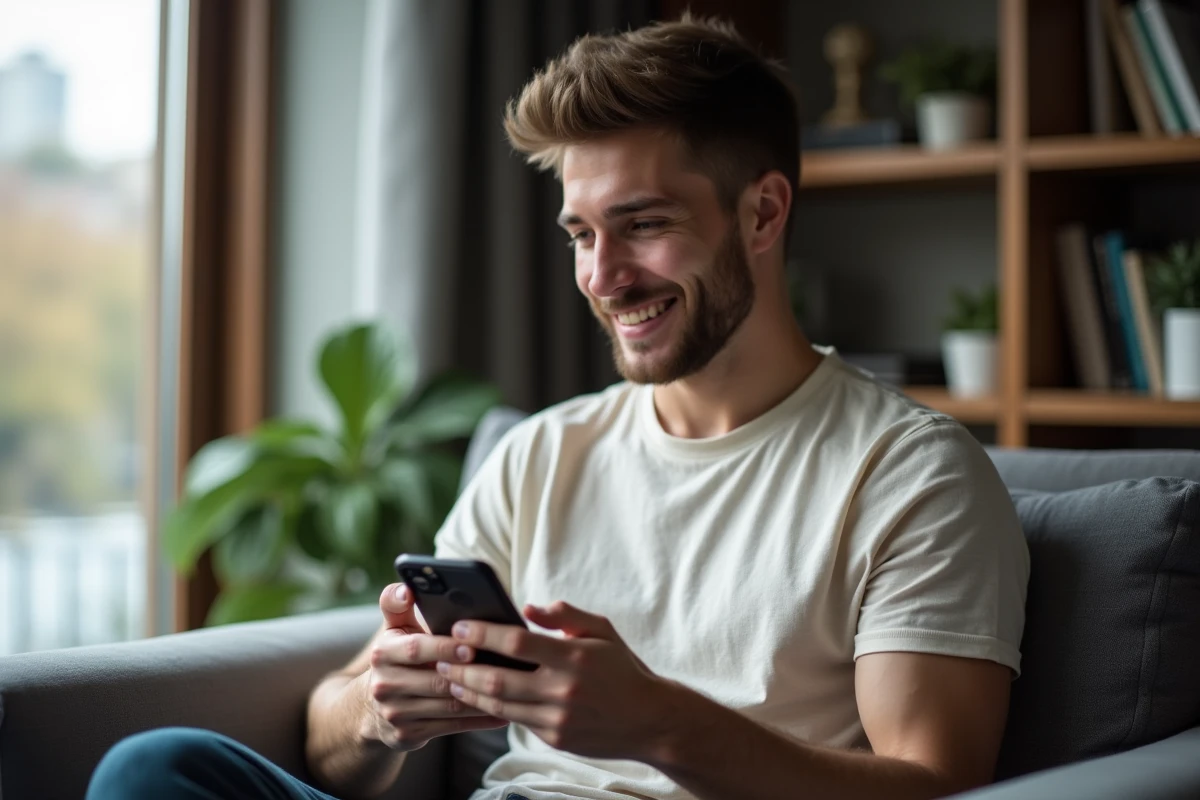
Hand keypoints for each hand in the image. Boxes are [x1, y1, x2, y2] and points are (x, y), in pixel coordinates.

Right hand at [365, 583, 507, 750]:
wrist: (370, 707)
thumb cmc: (397, 654)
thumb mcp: (393, 628)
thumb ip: (397, 602)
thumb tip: (408, 588)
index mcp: (382, 653)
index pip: (416, 648)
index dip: (445, 648)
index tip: (473, 645)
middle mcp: (384, 685)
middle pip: (436, 680)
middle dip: (470, 674)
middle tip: (503, 668)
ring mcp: (396, 713)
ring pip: (448, 706)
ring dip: (481, 698)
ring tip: (512, 688)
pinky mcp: (407, 735)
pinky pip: (451, 726)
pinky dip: (478, 720)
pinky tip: (502, 713)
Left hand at [436, 601, 677, 759]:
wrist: (650, 720)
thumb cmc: (622, 668)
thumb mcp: (602, 631)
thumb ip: (566, 615)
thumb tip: (529, 607)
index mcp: (573, 656)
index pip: (516, 642)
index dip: (483, 634)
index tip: (460, 627)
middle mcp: (563, 689)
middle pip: (497, 678)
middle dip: (462, 667)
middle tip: (440, 655)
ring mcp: (557, 718)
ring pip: (499, 704)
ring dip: (468, 691)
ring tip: (448, 678)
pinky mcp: (555, 738)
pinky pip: (514, 721)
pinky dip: (491, 708)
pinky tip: (476, 697)